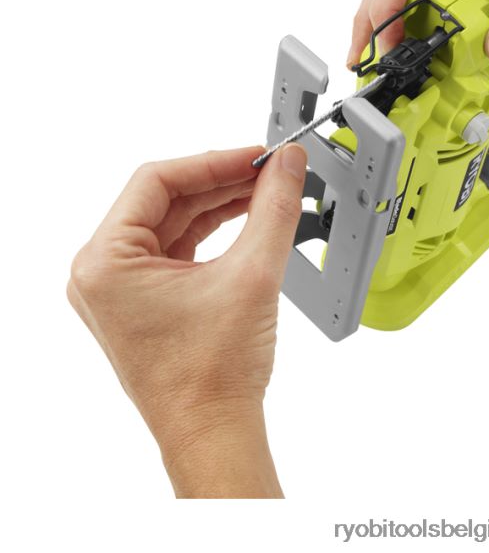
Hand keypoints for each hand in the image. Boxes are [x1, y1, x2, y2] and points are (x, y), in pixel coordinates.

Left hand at [68, 144, 306, 497]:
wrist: (215, 432)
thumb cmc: (212, 376)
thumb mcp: (253, 274)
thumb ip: (275, 209)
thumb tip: (287, 166)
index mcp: (104, 262)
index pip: (157, 180)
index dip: (213, 160)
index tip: (256, 155)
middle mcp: (103, 272)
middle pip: (167, 198)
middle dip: (223, 181)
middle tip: (271, 170)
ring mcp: (123, 288)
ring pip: (176, 221)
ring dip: (223, 203)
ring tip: (269, 190)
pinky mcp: (146, 300)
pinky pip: (180, 246)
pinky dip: (216, 230)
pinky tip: (251, 218)